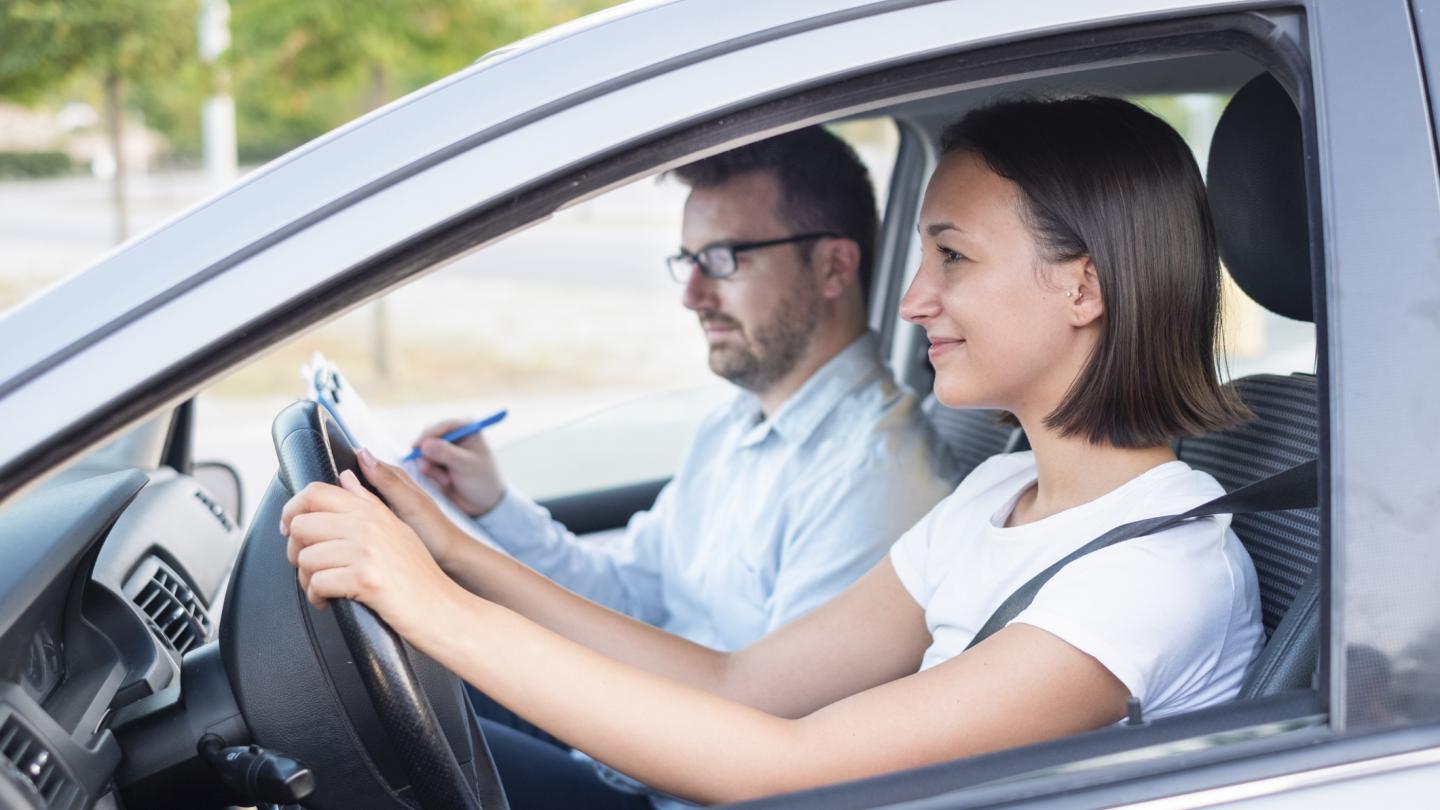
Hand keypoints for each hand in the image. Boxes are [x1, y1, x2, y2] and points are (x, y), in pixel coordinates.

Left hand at [280, 468, 461, 638]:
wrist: (442, 609)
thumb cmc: (420, 577)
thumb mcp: (398, 529)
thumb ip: (368, 501)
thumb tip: (346, 478)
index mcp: (373, 511)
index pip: (316, 492)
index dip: (292, 509)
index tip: (290, 527)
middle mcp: (369, 525)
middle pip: (303, 524)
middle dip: (296, 550)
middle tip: (309, 566)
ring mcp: (367, 550)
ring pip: (306, 557)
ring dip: (306, 579)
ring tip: (323, 587)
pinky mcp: (364, 578)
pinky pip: (317, 583)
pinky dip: (316, 597)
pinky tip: (328, 601)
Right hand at [412, 417, 505, 516]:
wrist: (483, 502)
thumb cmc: (482, 480)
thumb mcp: (466, 466)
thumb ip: (447, 454)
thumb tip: (425, 445)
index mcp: (466, 428)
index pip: (442, 426)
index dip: (428, 435)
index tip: (418, 447)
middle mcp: (454, 434)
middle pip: (428, 437)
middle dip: (428, 455)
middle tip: (428, 470)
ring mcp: (444, 448)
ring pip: (423, 451)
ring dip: (431, 467)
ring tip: (446, 480)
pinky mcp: (437, 461)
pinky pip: (424, 462)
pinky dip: (431, 473)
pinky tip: (446, 482)